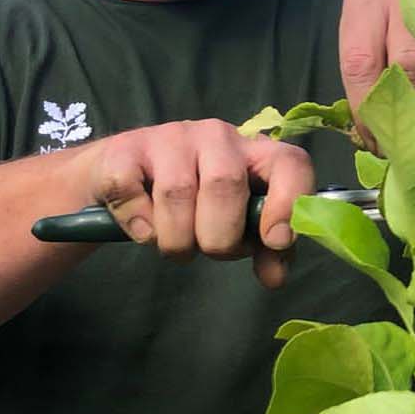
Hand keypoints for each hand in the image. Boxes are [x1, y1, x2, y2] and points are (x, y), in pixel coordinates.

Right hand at [77, 120, 311, 288]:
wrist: (124, 177)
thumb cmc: (195, 202)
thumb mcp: (235, 220)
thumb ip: (263, 248)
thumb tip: (275, 276)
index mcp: (256, 152)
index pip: (290, 162)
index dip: (288, 202)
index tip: (275, 241)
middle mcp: (217, 136)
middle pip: (225, 185)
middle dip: (219, 237)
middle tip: (209, 249)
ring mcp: (170, 138)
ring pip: (177, 193)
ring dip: (176, 239)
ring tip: (176, 245)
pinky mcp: (125, 150)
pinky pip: (130, 192)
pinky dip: (137, 224)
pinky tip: (142, 229)